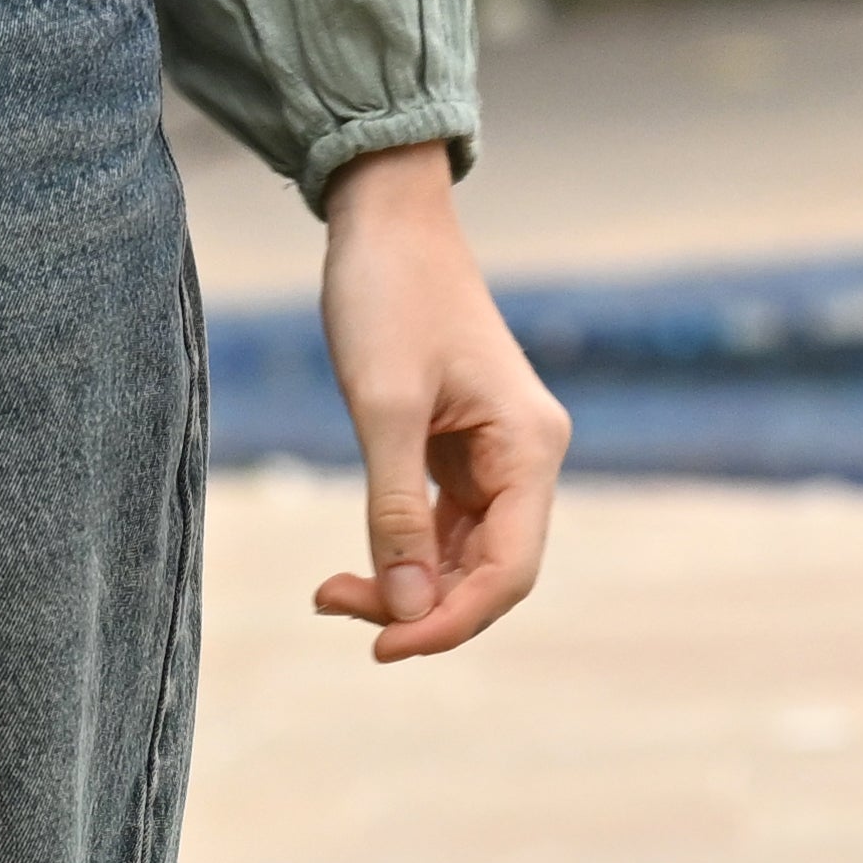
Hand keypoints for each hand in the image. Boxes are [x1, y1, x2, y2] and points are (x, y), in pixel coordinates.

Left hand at [309, 144, 565, 662]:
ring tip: (331, 589)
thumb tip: (406, 609)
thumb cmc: (387, 297)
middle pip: (489, 572)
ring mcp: (496, 452)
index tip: (380, 646)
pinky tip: (357, 561)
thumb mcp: (383, 406)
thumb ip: (397, 511)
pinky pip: (444, 523)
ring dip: (406, 582)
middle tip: (333, 604)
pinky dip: (403, 548)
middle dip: (418, 604)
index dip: (449, 621)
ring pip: (463, 554)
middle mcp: (527, 457)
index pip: (510, 573)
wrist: (383, 216)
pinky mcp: (462, 445)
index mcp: (530, 448)